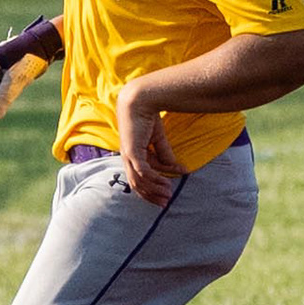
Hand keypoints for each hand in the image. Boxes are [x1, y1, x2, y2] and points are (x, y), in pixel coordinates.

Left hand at [114, 87, 184, 204]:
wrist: (140, 101)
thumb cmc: (147, 117)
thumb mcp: (158, 138)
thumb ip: (164, 153)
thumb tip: (176, 168)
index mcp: (131, 154)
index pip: (140, 177)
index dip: (152, 187)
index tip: (165, 194)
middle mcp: (127, 157)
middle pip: (136, 184)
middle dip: (151, 195)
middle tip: (165, 203)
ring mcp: (128, 155)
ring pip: (139, 181)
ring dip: (154, 189)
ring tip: (168, 194)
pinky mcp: (132, 151)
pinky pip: (143, 171)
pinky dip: (154, 179)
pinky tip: (165, 182)